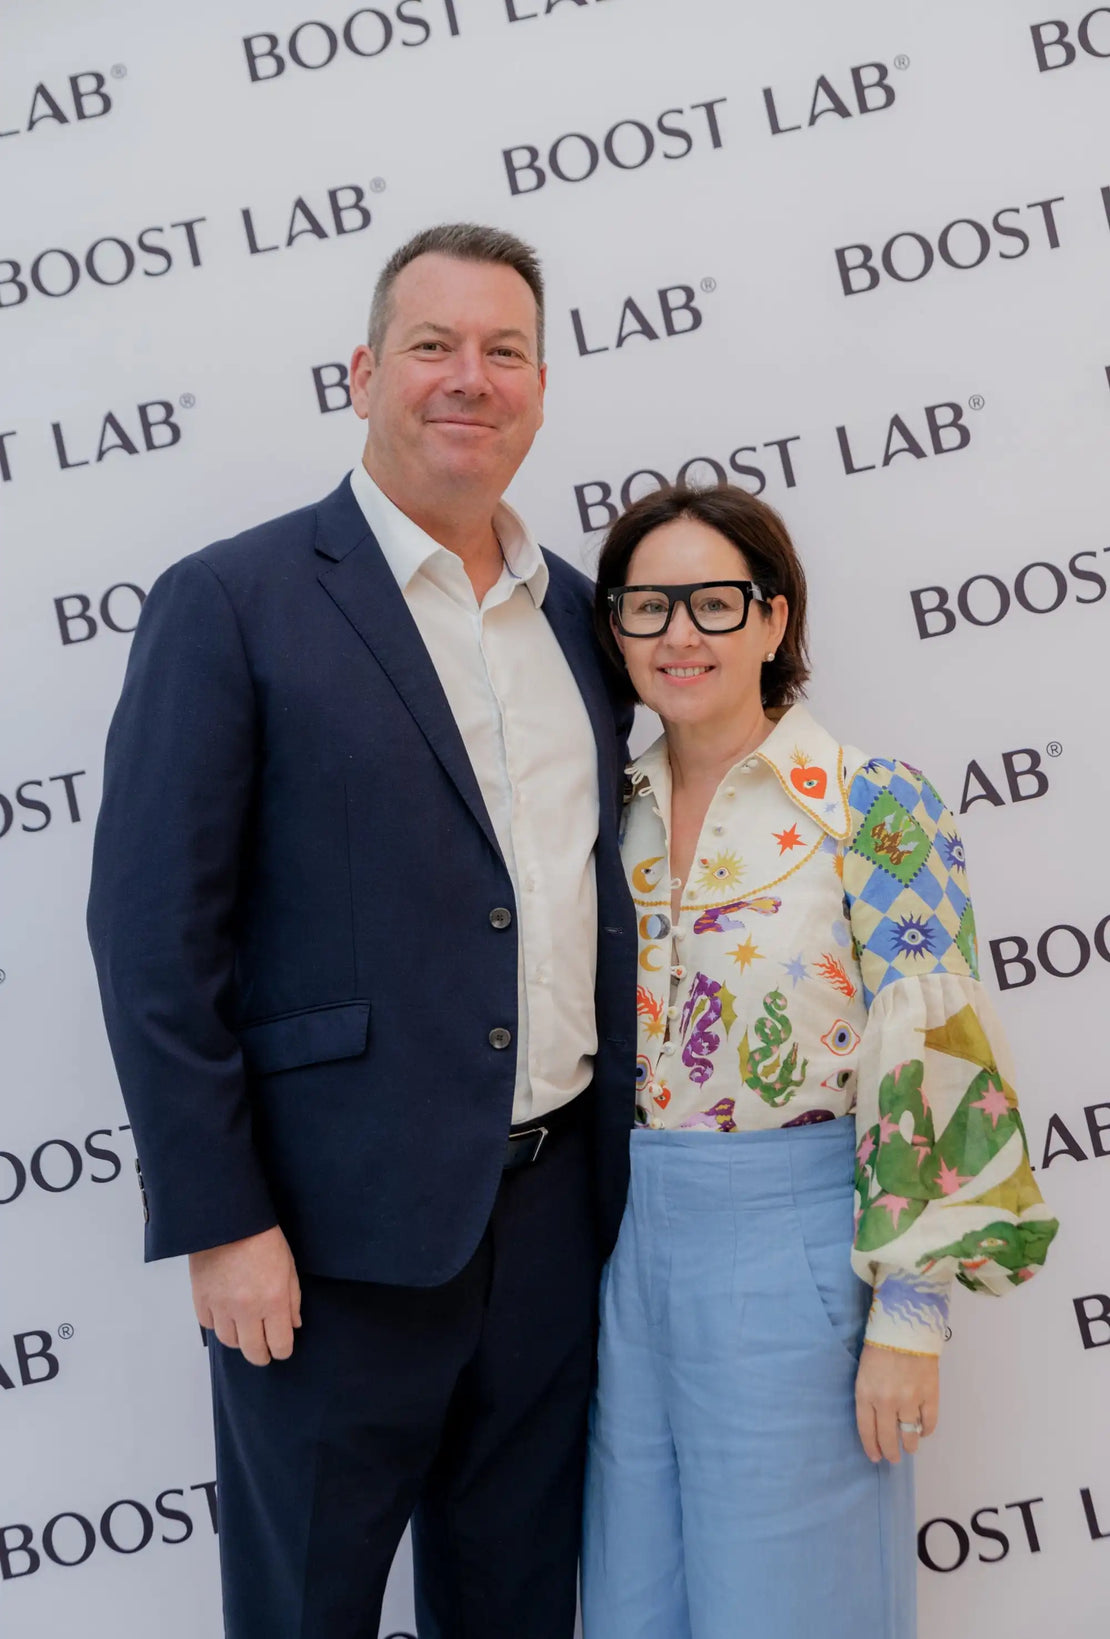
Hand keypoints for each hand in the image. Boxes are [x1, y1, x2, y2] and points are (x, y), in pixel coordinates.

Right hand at [189, 1225, 301, 1366]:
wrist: (228, 1219)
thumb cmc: (263, 1238)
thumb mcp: (288, 1267)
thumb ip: (293, 1300)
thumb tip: (293, 1325)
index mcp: (273, 1300)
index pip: (280, 1344)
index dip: (282, 1351)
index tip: (281, 1349)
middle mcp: (247, 1309)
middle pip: (253, 1351)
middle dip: (261, 1355)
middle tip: (264, 1352)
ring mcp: (221, 1306)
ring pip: (230, 1342)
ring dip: (239, 1340)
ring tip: (245, 1331)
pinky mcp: (201, 1299)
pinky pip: (209, 1325)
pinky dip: (218, 1324)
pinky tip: (226, 1315)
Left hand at [854, 1341, 938, 1462]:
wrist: (905, 1326)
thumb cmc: (879, 1345)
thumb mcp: (863, 1372)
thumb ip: (868, 1397)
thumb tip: (877, 1421)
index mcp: (866, 1394)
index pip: (866, 1430)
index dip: (871, 1447)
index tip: (875, 1457)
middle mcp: (886, 1402)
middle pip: (888, 1438)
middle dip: (891, 1453)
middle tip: (893, 1458)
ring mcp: (910, 1400)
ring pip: (910, 1434)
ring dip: (910, 1445)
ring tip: (910, 1447)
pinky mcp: (930, 1395)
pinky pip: (929, 1422)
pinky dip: (926, 1430)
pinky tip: (923, 1430)